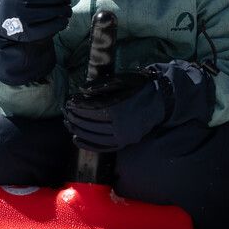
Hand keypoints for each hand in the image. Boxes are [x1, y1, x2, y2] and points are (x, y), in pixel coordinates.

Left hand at [63, 60, 215, 151]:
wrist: (161, 101)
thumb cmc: (141, 88)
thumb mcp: (122, 81)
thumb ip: (102, 87)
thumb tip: (82, 92)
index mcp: (118, 110)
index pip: (90, 111)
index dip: (77, 107)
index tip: (69, 102)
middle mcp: (119, 127)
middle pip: (90, 124)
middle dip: (75, 118)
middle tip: (66, 112)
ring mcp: (122, 137)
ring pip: (94, 137)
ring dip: (78, 130)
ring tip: (69, 123)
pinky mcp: (124, 143)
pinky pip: (102, 147)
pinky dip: (88, 144)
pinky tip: (77, 139)